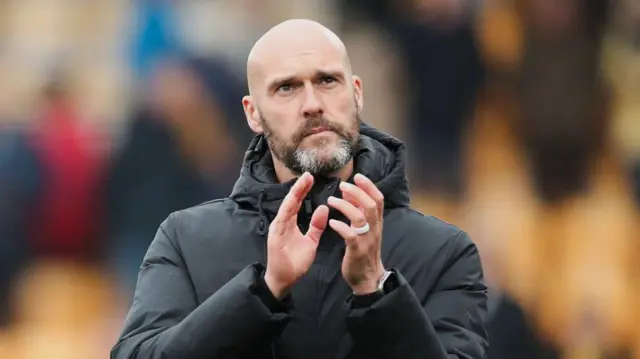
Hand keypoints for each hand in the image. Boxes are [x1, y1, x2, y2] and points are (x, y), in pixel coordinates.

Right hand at [264, 172, 328, 298]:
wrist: (284, 280)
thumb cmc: (295, 262)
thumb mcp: (311, 241)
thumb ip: (316, 226)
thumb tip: (323, 209)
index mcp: (290, 223)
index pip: (297, 203)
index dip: (303, 190)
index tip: (311, 178)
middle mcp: (282, 223)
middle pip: (291, 201)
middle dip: (299, 187)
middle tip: (308, 174)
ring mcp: (277, 228)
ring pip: (286, 207)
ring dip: (294, 194)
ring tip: (302, 182)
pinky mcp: (275, 236)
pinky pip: (282, 220)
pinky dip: (288, 209)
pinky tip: (293, 200)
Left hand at [327, 174, 385, 294]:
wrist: (368, 278)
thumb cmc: (364, 252)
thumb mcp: (367, 230)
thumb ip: (361, 213)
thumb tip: (354, 194)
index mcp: (377, 223)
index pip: (378, 200)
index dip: (369, 186)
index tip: (358, 176)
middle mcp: (374, 229)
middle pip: (370, 205)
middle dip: (357, 192)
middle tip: (342, 185)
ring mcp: (366, 240)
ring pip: (360, 218)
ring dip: (345, 206)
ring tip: (331, 200)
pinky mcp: (357, 251)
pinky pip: (350, 236)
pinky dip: (341, 226)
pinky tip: (331, 222)